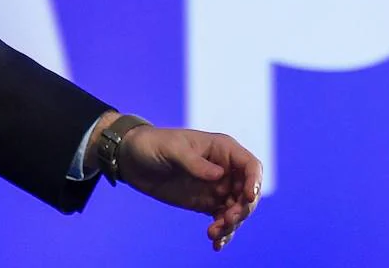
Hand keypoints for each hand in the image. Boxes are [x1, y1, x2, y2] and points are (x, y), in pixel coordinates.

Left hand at [119, 125, 261, 250]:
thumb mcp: (173, 149)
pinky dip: (223, 232)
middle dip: (242, 209)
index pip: (250, 166)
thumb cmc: (154, 144)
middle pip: (247, 192)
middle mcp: (225, 169)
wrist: (134, 159)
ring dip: (231, 224)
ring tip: (213, 234)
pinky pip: (222, 219)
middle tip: (225, 221)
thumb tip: (219, 176)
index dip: (254, 182)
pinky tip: (216, 245)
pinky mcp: (206, 203)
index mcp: (223, 150)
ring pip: (237, 209)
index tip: (247, 199)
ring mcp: (217, 187)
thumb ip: (195, 162)